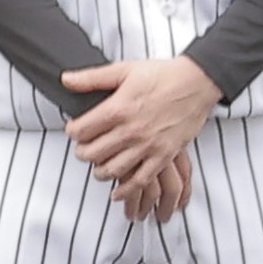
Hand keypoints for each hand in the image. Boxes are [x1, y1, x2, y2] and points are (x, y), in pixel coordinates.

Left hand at [60, 56, 217, 220]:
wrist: (197, 82)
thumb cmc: (161, 75)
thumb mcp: (123, 70)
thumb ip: (91, 78)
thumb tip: (65, 80)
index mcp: (117, 109)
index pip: (80, 131)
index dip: (73, 131)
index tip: (75, 130)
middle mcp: (130, 131)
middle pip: (92, 153)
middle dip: (83, 152)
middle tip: (85, 148)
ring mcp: (148, 145)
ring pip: (112, 170)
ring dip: (99, 172)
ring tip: (98, 166)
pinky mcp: (164, 155)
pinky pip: (141, 180)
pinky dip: (126, 190)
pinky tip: (116, 193)